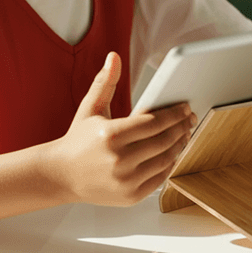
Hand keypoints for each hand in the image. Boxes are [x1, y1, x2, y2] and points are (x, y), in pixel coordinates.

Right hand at [49, 52, 195, 205]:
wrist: (61, 175)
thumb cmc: (78, 140)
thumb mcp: (90, 108)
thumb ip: (104, 81)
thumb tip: (114, 56)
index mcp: (111, 135)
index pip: (153, 122)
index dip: (173, 114)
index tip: (184, 108)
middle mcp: (119, 159)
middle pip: (163, 141)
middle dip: (181, 128)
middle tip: (190, 119)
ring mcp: (125, 180)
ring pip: (165, 160)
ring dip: (179, 145)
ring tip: (184, 133)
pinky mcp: (130, 196)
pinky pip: (159, 179)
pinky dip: (169, 165)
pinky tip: (172, 153)